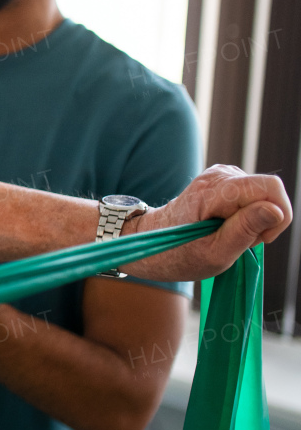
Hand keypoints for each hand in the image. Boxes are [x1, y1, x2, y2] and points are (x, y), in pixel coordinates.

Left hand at [125, 165, 291, 280]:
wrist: (151, 242)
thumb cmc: (179, 254)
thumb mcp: (216, 253)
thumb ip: (246, 229)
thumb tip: (276, 210)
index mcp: (214, 191)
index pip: (269, 187)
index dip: (277, 215)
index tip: (261, 239)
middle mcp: (218, 175)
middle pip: (268, 190)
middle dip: (265, 220)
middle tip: (240, 241)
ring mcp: (219, 175)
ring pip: (262, 194)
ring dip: (255, 219)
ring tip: (229, 235)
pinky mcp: (223, 180)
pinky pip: (252, 195)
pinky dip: (247, 214)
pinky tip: (228, 226)